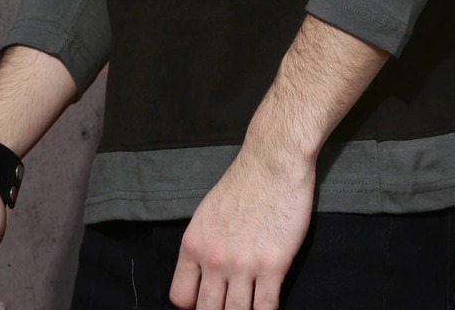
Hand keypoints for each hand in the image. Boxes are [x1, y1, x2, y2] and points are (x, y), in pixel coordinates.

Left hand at [169, 143, 314, 309]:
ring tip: (249, 303)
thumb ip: (203, 245)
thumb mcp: (208, 213)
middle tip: (229, 304)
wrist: (274, 160)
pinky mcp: (273, 265)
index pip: (180, 297)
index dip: (194, 305)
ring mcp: (243, 264)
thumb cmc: (244, 182)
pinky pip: (265, 308)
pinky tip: (267, 302)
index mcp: (194, 244)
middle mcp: (213, 258)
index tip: (209, 301)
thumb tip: (202, 276)